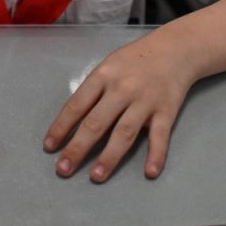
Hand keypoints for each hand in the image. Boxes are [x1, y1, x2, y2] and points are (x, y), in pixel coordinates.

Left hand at [44, 35, 195, 182]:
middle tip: (63, 169)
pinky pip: (161, 136)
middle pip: (96, 122)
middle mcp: (122, 89)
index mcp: (103, 76)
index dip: (61, 127)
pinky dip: (156, 155)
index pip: (77, 105)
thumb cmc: (135, 60)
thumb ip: (93, 91)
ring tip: (96, 176)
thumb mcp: (109, 66)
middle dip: (78, 148)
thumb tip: (72, 122)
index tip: (49, 147)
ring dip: (110, 156)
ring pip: (124, 132)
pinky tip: (150, 172)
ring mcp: (145, 101)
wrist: (175, 49)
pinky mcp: (167, 110)